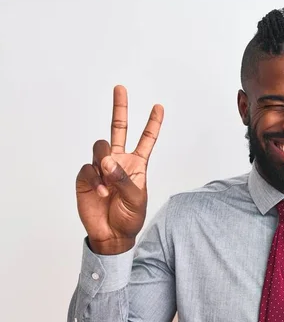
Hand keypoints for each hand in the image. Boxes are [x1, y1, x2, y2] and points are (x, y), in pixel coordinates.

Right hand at [75, 85, 163, 254]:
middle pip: (118, 129)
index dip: (152, 124)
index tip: (159, 107)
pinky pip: (89, 167)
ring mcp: (101, 167)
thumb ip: (124, 178)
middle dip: (119, 108)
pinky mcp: (86, 176)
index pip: (146, 139)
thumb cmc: (129, 217)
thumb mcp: (137, 198)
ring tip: (109, 185)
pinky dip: (96, 178)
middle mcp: (119, 161)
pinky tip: (101, 192)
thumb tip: (107, 160)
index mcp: (137, 164)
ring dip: (105, 162)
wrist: (112, 234)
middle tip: (120, 88)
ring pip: (100, 147)